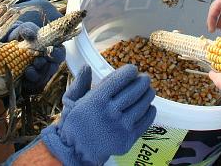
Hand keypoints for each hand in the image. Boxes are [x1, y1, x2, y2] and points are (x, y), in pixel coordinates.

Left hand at [3, 22, 65, 93]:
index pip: (60, 54)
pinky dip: (28, 84)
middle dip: (45, 66)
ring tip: (28, 70)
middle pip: (53, 69)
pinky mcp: (30, 84)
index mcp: (52, 49)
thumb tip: (30, 35)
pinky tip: (22, 79)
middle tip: (37, 62)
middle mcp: (49, 63)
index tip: (49, 52)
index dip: (56, 54)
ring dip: (37, 75)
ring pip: (43, 79)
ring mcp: (40, 74)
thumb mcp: (25, 29)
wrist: (8, 45)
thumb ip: (28, 30)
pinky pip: (32, 88)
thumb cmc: (22, 35)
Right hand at [41, 65, 155, 164]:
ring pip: (142, 104)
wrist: (76, 152)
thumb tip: (86, 67)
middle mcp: (110, 112)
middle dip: (142, 81)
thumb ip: (80, 83)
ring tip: (148, 91)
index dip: (130, 72)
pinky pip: (145, 121)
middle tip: (144, 78)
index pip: (120, 79)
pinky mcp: (128, 139)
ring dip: (148, 94)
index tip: (132, 70)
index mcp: (96, 100)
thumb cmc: (73, 124)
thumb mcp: (70, 101)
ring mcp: (120, 126)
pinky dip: (150, 111)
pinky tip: (149, 106)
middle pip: (135, 90)